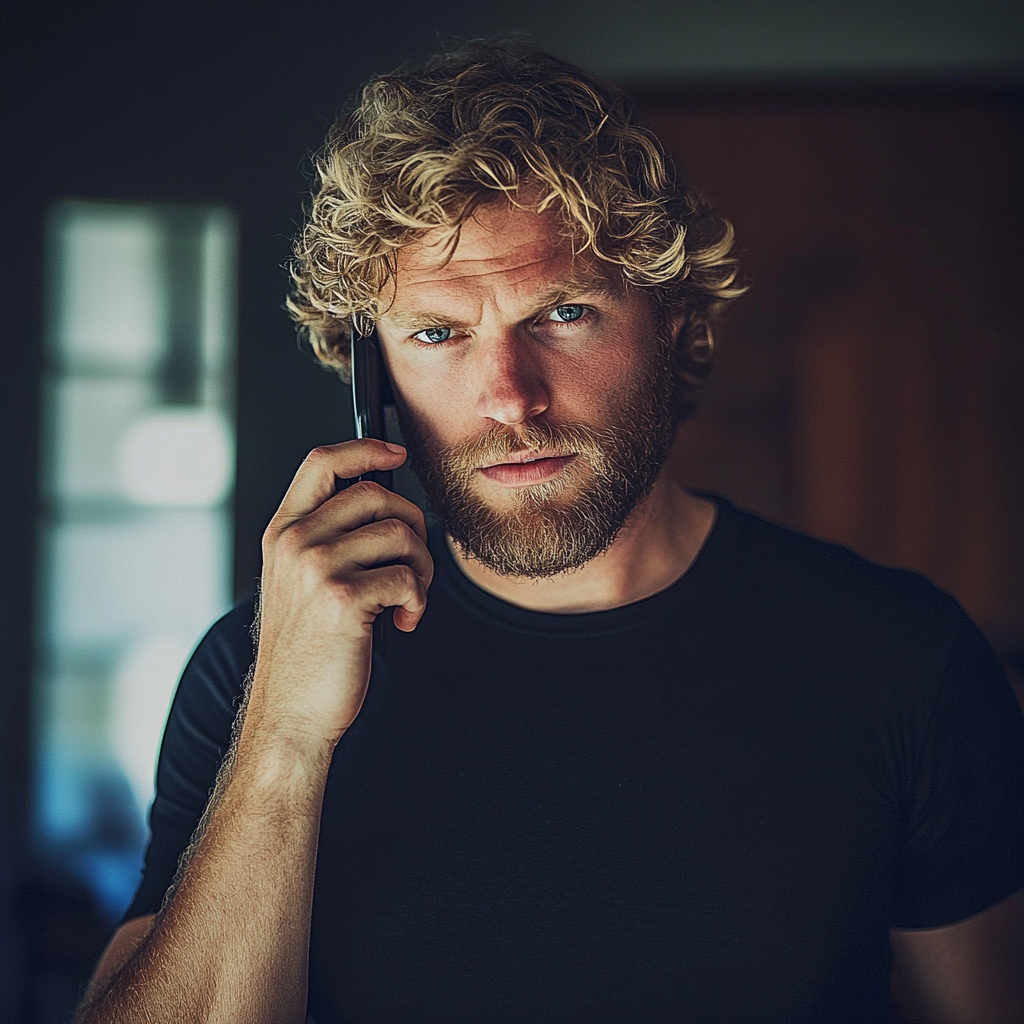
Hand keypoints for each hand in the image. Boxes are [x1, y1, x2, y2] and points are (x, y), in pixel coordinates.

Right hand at [247, 440, 432, 750]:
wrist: (292, 714)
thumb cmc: (308, 651)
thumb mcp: (301, 583)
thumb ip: (329, 538)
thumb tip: (387, 501)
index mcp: (283, 533)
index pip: (322, 462)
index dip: (365, 448)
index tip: (396, 454)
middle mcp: (294, 542)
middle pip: (376, 494)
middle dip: (412, 526)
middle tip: (414, 565)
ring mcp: (316, 568)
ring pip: (400, 532)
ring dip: (421, 567)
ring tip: (409, 599)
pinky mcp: (343, 597)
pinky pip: (408, 575)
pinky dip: (419, 599)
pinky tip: (404, 622)